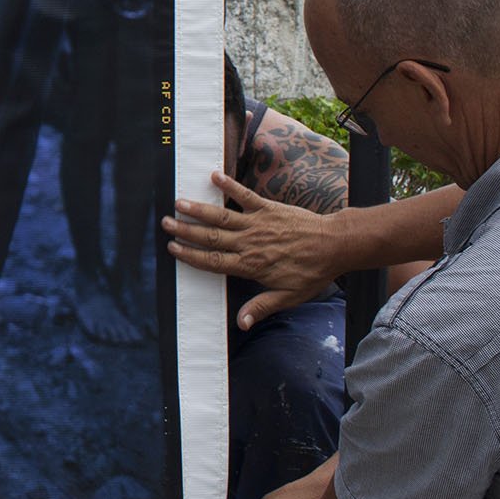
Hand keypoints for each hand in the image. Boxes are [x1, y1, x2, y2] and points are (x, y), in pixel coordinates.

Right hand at [164, 170, 337, 327]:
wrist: (334, 246)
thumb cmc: (312, 272)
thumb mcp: (289, 296)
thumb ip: (262, 307)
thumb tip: (241, 323)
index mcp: (250, 265)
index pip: (213, 261)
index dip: (190, 256)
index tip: (173, 249)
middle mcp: (249, 243)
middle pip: (211, 237)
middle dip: (186, 230)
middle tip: (166, 223)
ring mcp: (257, 223)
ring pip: (222, 216)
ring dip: (199, 209)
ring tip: (179, 202)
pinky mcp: (268, 208)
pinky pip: (245, 195)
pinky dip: (229, 185)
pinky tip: (214, 176)